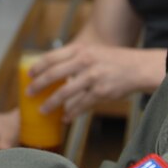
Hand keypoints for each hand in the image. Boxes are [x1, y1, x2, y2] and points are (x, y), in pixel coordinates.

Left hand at [27, 42, 164, 122]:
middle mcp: (85, 62)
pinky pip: (81, 105)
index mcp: (80, 50)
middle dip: (38, 86)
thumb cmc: (114, 60)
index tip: (29, 75)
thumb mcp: (93, 51)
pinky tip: (65, 117)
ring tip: (43, 110)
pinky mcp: (100, 92)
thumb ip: (75, 58)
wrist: (138, 68)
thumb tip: (54, 69)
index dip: (38, 67)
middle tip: (29, 94)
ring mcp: (92, 77)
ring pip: (65, 93)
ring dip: (51, 103)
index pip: (52, 57)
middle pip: (53, 75)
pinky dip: (71, 113)